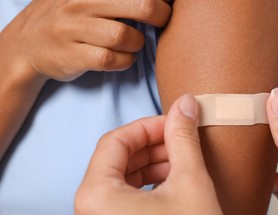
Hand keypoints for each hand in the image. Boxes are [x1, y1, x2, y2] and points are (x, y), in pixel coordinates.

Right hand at [0, 0, 170, 81]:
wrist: (26, 45)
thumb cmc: (66, 18)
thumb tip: (156, 0)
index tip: (166, 3)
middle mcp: (81, 2)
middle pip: (140, 4)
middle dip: (160, 14)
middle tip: (162, 21)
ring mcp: (74, 29)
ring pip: (125, 35)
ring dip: (138, 43)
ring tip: (133, 44)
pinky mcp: (73, 55)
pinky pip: (111, 59)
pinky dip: (125, 61)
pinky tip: (124, 59)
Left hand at [69, 95, 235, 214]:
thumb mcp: (192, 184)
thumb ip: (183, 137)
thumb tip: (185, 105)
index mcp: (95, 199)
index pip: (115, 142)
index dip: (147, 126)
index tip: (173, 122)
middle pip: (115, 164)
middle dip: (150, 147)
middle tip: (180, 141)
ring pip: (118, 186)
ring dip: (149, 169)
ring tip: (180, 163)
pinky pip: (120, 208)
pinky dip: (143, 192)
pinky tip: (170, 188)